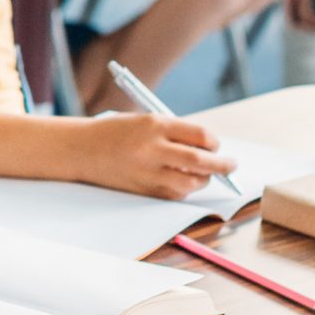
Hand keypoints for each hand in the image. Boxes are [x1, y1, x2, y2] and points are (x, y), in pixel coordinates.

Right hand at [70, 113, 235, 200]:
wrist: (82, 149)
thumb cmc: (117, 132)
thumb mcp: (146, 121)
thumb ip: (175, 132)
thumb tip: (209, 148)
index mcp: (154, 124)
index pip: (199, 135)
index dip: (214, 142)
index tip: (216, 145)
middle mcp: (152, 148)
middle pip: (200, 160)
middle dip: (222, 164)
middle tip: (232, 165)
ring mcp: (148, 171)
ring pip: (191, 181)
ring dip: (204, 178)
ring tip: (205, 173)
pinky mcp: (144, 189)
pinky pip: (175, 193)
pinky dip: (186, 188)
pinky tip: (183, 180)